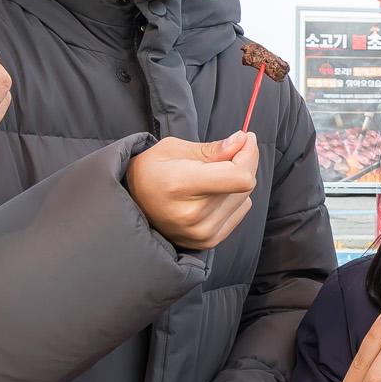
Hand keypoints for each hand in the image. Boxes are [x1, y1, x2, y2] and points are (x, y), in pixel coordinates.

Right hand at [128, 133, 258, 249]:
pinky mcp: (207, 241)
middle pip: (244, 185)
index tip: (245, 139)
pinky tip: (211, 193)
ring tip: (211, 175)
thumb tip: (242, 142)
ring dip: (237, 182)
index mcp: (182, 185)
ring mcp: (201, 232)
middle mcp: (193, 215)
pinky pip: (240, 212)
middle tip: (229, 150)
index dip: (249, 155)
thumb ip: (212, 149)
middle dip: (243, 162)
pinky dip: (233, 199)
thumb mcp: (173, 149)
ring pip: (245, 198)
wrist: (131, 204)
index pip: (239, 177)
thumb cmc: (150, 171)